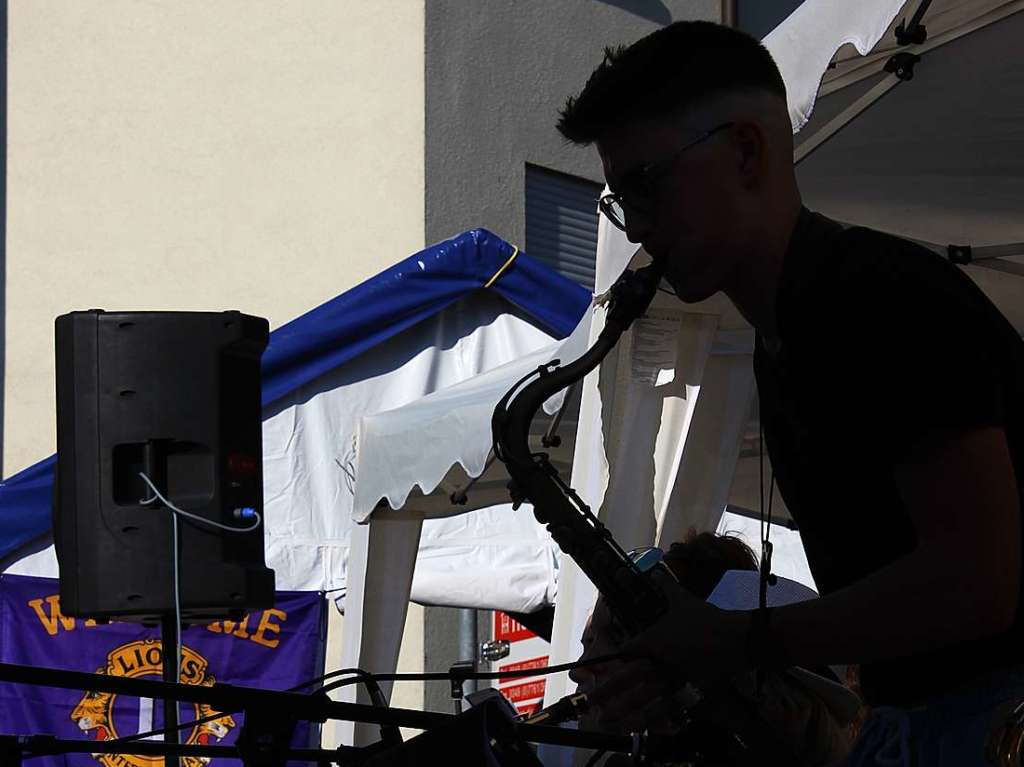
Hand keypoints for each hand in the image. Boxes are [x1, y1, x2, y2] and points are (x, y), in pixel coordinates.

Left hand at [583, 567, 746, 728]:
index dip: (605, 662)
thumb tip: (654, 569)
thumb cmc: (706, 618)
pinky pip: (664, 711)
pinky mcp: (687, 694)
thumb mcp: (681, 598)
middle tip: (585, 702)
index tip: (590, 670)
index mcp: (651, 641)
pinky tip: (638, 727)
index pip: (622, 653)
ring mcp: (671, 680)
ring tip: (604, 721)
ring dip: (620, 711)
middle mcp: (657, 663)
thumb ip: (664, 585)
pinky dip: (649, 720)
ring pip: (640, 700)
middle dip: (602, 692)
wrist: (735, 638)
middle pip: (624, 681)